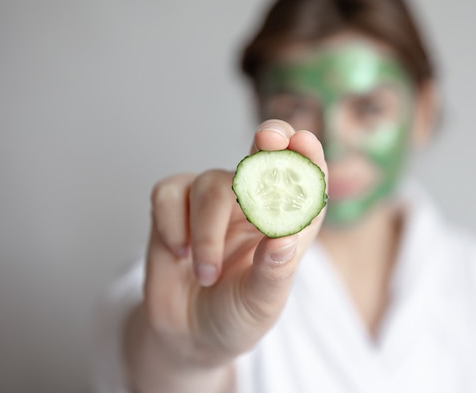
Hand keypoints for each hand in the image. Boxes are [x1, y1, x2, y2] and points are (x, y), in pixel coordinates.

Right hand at [125, 120, 326, 391]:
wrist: (188, 336)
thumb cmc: (236, 315)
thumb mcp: (261, 303)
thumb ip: (273, 271)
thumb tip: (283, 237)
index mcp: (287, 222)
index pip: (304, 182)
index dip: (306, 158)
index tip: (304, 142)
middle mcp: (253, 203)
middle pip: (263, 157)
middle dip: (268, 144)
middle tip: (269, 138)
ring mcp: (213, 201)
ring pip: (211, 184)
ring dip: (207, 232)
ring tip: (207, 274)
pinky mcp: (175, 205)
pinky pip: (169, 193)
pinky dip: (171, 224)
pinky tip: (178, 253)